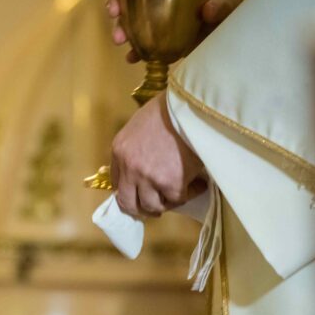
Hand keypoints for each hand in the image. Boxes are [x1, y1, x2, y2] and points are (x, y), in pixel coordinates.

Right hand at [100, 0, 241, 62]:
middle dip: (116, 4)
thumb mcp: (228, 5)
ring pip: (133, 20)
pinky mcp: (163, 38)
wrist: (232, 31)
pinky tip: (132, 58)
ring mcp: (160, 18)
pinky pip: (144, 42)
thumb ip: (220, 5)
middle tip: (113, 15)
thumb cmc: (230, 10)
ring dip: (122, 30)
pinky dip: (137, 51)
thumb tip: (207, 10)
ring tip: (120, 42)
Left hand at [110, 92, 206, 217]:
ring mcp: (148, 178)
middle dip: (141, 208)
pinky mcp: (171, 184)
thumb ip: (137, 146)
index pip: (117, 183)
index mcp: (119, 150)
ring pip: (152, 206)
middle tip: (156, 205)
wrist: (190, 106)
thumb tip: (145, 163)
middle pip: (128, 203)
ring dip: (166, 203)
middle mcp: (129, 168)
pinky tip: (198, 185)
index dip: (130, 191)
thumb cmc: (169, 109)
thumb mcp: (140, 125)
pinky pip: (178, 199)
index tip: (141, 192)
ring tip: (179, 195)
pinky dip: (190, 194)